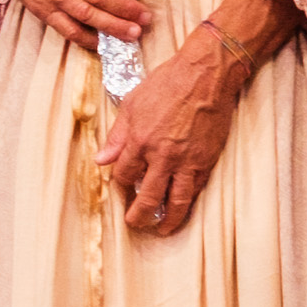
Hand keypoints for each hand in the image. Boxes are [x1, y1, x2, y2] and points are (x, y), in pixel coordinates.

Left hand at [96, 0, 293, 233]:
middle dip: (139, 215)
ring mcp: (187, 161)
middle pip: (147, 197)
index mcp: (139, 141)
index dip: (119, 183)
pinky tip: (182, 210)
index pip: (123, 175)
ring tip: (160, 230)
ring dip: (166, 220)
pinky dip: (187, 204)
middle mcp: (162, 156)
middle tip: (135, 223)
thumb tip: (100, 160)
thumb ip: (116, 136)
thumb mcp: (132, 104)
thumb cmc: (167, 83)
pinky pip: (195, 190)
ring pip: (175, 202)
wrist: (205, 75)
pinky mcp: (206, 161)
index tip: (121, 185)